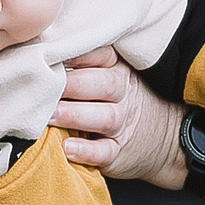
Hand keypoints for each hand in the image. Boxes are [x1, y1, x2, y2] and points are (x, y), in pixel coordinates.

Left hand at [49, 47, 184, 187]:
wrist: (166, 138)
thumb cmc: (123, 101)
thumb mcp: (114, 76)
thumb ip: (84, 66)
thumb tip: (38, 54)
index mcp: (118, 70)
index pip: (101, 55)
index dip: (78, 53)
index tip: (51, 52)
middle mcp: (122, 94)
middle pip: (103, 84)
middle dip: (73, 84)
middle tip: (45, 87)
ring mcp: (122, 124)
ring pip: (103, 117)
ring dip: (74, 115)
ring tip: (49, 116)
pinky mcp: (118, 152)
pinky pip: (105, 151)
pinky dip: (87, 151)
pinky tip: (68, 148)